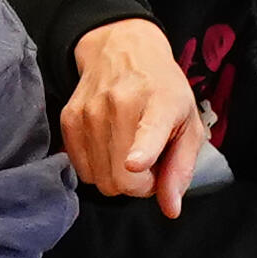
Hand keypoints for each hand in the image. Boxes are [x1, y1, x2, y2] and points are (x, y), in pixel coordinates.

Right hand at [59, 19, 207, 211]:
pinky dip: (99, 168)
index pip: (148, 130)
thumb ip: (181, 168)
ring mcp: (89, 110)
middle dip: (139, 186)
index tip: (134, 163)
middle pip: (121, 177)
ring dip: (118, 177)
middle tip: (150, 165)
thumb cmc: (162, 90)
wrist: (123, 49)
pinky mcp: (69, 117)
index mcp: (160, 102)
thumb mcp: (187, 123)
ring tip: (130, 151)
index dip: (141, 152)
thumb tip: (170, 208)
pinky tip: (110, 147)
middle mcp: (120, 103)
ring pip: (100, 179)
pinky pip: (82, 170)